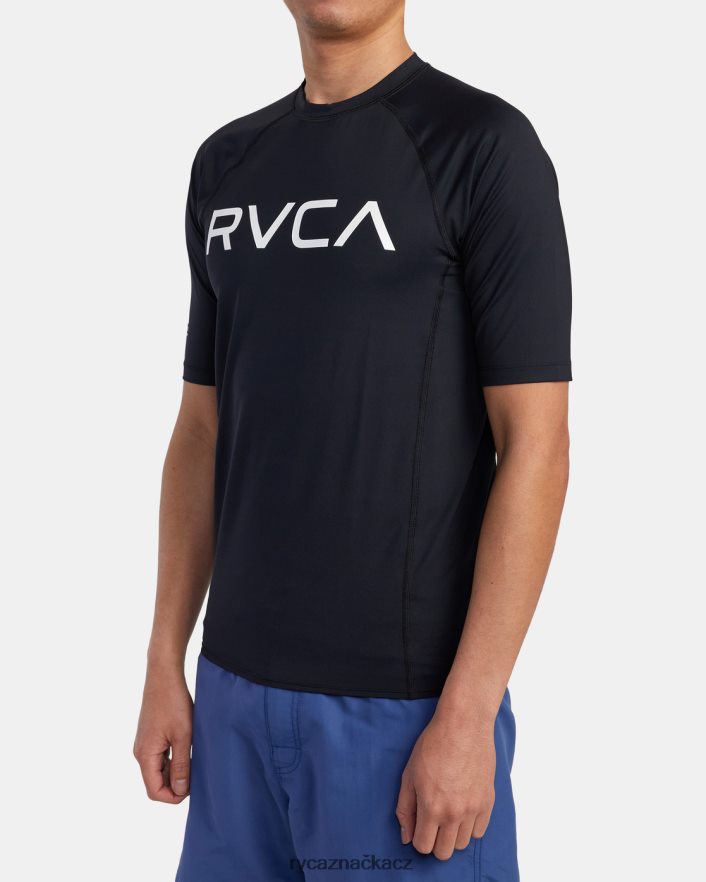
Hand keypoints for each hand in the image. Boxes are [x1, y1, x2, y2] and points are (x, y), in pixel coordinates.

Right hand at [133, 663, 192, 802]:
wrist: (164, 676)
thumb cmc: (174, 703)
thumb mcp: (183, 736)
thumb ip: (181, 765)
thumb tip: (179, 791)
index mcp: (145, 756)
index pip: (154, 791)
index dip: (173, 796)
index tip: (194, 788)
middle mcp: (141, 752)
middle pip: (155, 782)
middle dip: (175, 785)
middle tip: (198, 774)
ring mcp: (144, 743)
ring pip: (158, 770)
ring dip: (175, 771)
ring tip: (195, 761)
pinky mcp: (150, 735)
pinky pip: (160, 757)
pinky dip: (173, 759)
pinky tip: (188, 750)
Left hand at [396, 711, 495, 859]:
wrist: (463, 725)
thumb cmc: (433, 745)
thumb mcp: (409, 774)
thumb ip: (405, 808)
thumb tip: (406, 836)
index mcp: (431, 807)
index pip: (424, 846)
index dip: (418, 837)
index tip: (418, 824)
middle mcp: (454, 813)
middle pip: (444, 852)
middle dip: (434, 840)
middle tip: (432, 821)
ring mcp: (473, 809)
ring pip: (462, 844)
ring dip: (452, 834)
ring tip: (447, 812)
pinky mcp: (488, 801)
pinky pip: (479, 832)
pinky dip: (469, 826)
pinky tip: (462, 808)